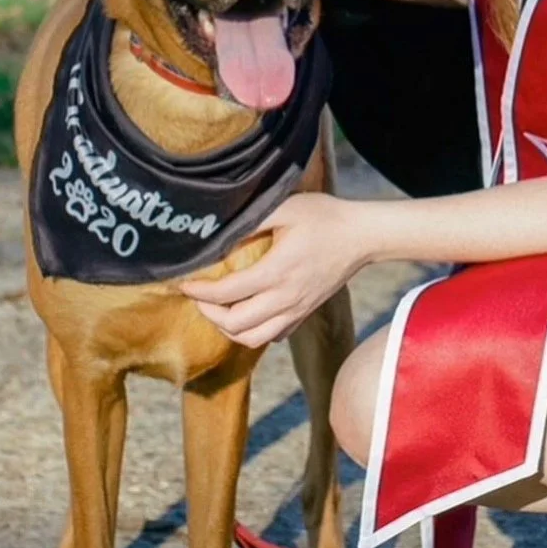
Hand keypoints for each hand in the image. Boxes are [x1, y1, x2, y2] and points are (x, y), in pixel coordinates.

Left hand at [180, 193, 369, 347]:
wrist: (362, 236)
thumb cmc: (324, 217)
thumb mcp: (285, 208)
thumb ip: (250, 221)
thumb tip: (217, 234)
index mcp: (277, 272)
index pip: (227, 293)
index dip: (199, 292)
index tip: (184, 283)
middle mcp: (285, 298)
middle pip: (235, 325)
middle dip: (209, 313)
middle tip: (199, 296)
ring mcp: (297, 310)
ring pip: (253, 339)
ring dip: (229, 329)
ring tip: (218, 310)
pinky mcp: (305, 313)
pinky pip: (273, 336)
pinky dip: (253, 332)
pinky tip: (247, 313)